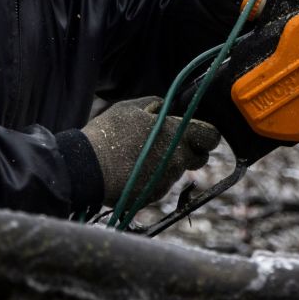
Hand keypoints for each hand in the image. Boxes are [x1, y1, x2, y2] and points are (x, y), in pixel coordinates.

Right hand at [82, 97, 219, 207]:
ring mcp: (166, 180)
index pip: (211, 136)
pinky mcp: (154, 195)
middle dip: (190, 151)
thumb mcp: (129, 108)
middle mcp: (176, 159)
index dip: (206, 134)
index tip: (196, 133)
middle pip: (199, 158)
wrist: (87, 169)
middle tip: (168, 144)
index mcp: (175, 134)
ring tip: (141, 156)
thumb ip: (154, 104)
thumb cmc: (108, 134)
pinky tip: (134, 170)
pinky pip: (162, 184)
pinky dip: (153, 177)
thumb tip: (166, 106)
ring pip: (178, 170)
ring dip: (167, 163)